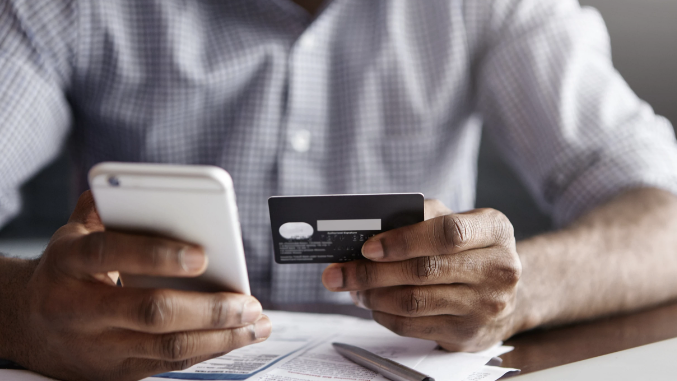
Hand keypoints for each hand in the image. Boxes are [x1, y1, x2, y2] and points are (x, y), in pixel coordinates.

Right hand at [4, 191, 270, 380]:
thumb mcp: (73, 233)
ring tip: (256, 323)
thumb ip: (105, 206)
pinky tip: (237, 336)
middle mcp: (79, 308)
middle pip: (151, 312)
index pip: (110, 252)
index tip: (203, 253)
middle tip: (248, 301)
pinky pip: (170, 364)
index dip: (156, 254)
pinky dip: (210, 350)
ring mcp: (99, 346)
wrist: (27, 327)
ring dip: (221, 337)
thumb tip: (145, 186)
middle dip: (208, 308)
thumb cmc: (67, 270)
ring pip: (168, 347)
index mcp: (68, 262)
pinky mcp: (116, 371)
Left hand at [322, 200, 520, 351]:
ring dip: (374, 296)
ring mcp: (486, 306)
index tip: (367, 247)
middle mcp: (499, 269)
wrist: (504, 293)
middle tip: (339, 272)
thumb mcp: (458, 222)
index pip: (448, 233)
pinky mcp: (468, 334)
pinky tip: (373, 304)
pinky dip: (384, 315)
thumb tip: (371, 229)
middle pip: (424, 271)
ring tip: (353, 288)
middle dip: (372, 272)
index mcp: (495, 230)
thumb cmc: (469, 250)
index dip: (403, 240)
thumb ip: (422, 217)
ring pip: (414, 301)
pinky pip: (414, 326)